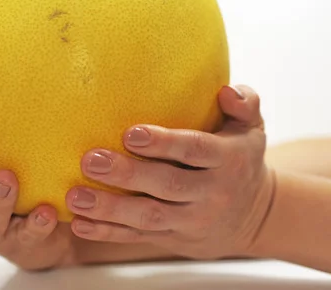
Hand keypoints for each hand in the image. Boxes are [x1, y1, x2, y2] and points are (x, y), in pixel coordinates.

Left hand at [65, 85, 273, 259]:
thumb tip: (225, 90)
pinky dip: (108, 233)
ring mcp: (192, 220)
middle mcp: (212, 193)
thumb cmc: (241, 158)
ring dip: (110, 209)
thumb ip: (244, 104)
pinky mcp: (175, 238)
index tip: (130, 133)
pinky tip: (80, 224)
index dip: (164, 143)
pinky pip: (139, 237)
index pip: (196, 150)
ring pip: (149, 217)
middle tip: (91, 160)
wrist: (254, 216)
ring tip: (75, 196)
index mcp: (229, 160)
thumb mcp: (253, 129)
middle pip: (168, 185)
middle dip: (127, 174)